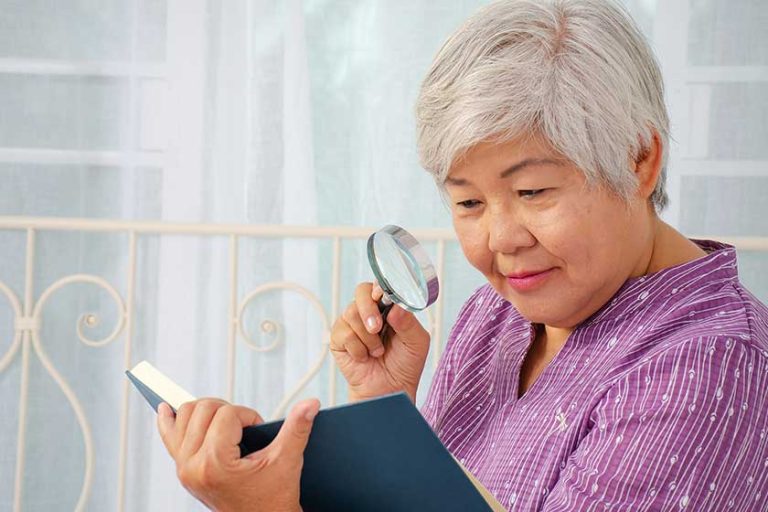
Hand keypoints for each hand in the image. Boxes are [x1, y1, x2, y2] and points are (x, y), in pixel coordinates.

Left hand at [157, 397, 319, 511]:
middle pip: (202, 409)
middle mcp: (192, 466)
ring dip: (205, 411)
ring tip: (225, 420)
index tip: (259, 430)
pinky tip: (166, 408)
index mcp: (215, 463)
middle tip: (244, 427)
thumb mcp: (287, 461)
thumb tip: (311, 402)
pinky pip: (168, 436)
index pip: (226, 414)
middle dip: (227, 410)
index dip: (248, 415)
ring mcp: (184, 469)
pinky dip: (168, 420)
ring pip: (183, 415)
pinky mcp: (183, 470)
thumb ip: (298, 428)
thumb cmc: (274, 498)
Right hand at [330, 282, 429, 401]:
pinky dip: (357, 349)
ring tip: (377, 351)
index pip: (380, 286)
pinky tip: (364, 357)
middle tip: (377, 328)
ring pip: (351, 314)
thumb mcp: (417, 343)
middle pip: (361, 292)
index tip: (381, 295)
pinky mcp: (339, 339)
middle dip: (368, 309)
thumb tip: (395, 308)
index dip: (379, 287)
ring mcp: (352, 324)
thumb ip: (408, 323)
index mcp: (389, 307)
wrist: (389, 389)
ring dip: (368, 338)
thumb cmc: (404, 364)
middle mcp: (369, 311)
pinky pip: (343, 334)